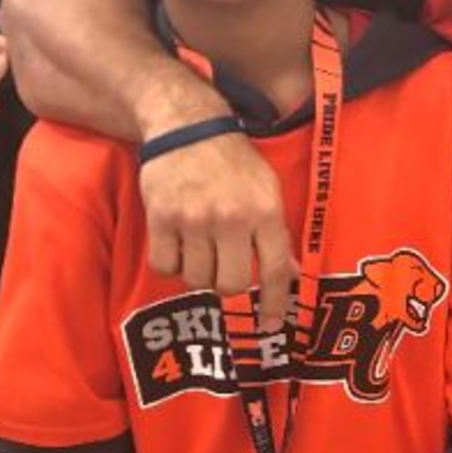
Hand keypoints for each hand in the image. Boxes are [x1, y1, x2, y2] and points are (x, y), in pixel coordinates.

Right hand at [139, 133, 295, 330]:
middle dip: (228, 285)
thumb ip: (277, 233)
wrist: (189, 127)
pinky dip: (171, 263)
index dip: (276, 303)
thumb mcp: (268, 190)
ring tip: (200, 247)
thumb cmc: (234, 162)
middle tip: (224, 268)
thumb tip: (289, 274)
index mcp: (264, 211)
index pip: (275, 270)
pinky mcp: (161, 218)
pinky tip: (179, 243)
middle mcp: (231, 218)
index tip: (272, 326)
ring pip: (196, 279)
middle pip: (231, 285)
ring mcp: (194, 219)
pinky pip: (165, 266)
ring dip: (198, 272)